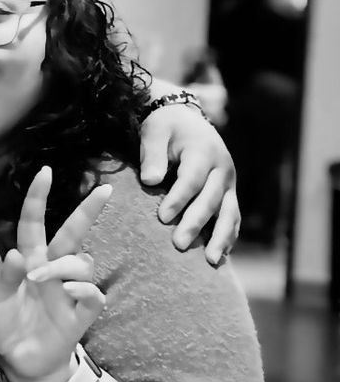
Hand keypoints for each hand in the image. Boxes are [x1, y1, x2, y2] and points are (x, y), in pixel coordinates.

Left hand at [0, 167, 110, 381]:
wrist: (19, 363)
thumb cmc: (5, 326)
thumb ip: (4, 278)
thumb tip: (16, 253)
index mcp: (29, 260)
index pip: (34, 223)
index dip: (38, 199)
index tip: (46, 172)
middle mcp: (52, 270)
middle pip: (73, 235)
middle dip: (88, 211)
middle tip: (104, 191)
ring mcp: (68, 292)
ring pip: (82, 263)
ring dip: (63, 265)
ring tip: (40, 279)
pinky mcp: (80, 315)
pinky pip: (93, 295)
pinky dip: (83, 290)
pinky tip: (69, 292)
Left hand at [139, 101, 239, 264]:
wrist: (187, 120)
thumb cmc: (166, 127)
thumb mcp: (155, 131)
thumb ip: (152, 154)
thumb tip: (150, 180)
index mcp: (203, 151)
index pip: (192, 179)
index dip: (178, 199)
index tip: (162, 217)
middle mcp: (222, 169)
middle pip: (210, 200)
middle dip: (195, 223)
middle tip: (179, 244)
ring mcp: (228, 183)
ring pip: (229, 213)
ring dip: (220, 237)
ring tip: (210, 261)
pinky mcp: (229, 194)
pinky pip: (232, 217)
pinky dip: (228, 236)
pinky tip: (220, 255)